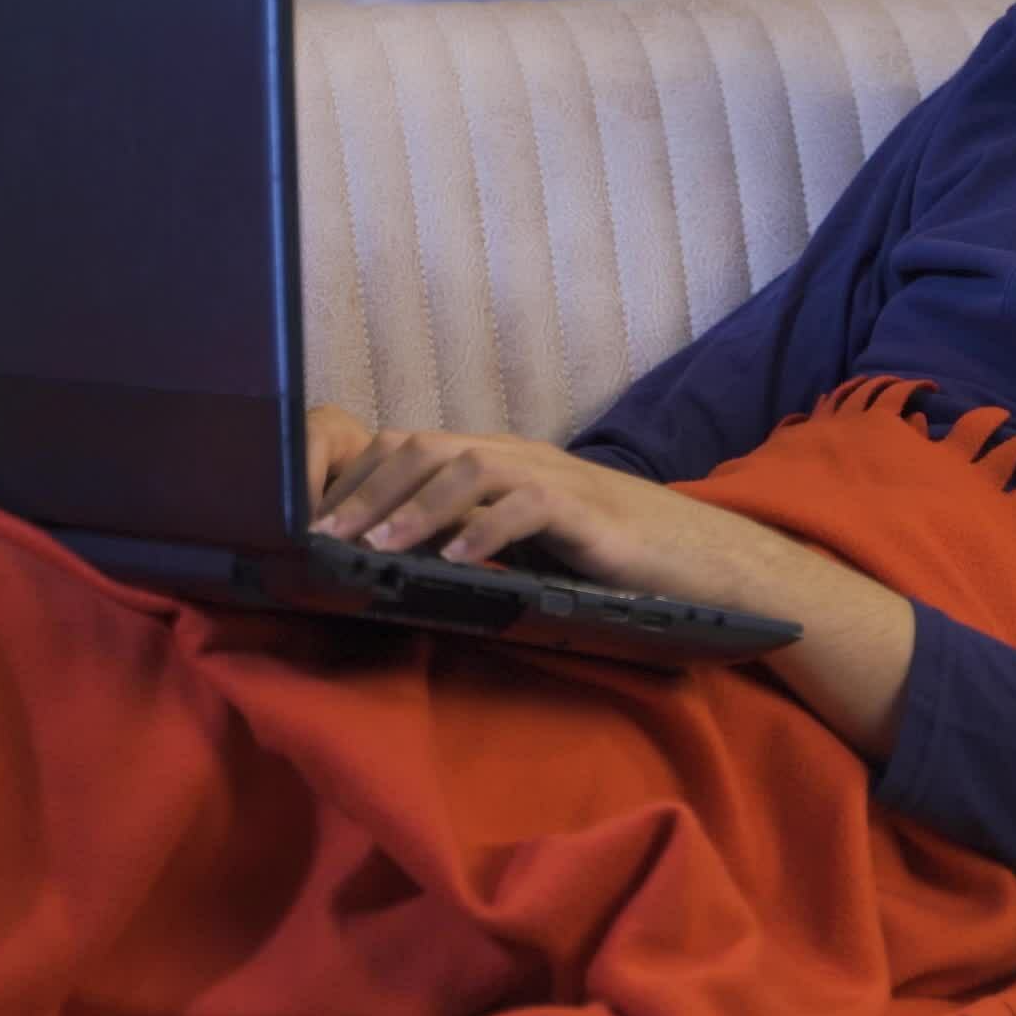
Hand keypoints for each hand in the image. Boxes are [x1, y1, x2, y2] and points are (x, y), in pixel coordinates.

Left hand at [301, 410, 920, 758]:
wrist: (704, 560)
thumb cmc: (608, 561)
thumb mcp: (525, 546)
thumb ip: (470, 539)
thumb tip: (396, 567)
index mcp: (498, 459)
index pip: (410, 449)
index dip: (357, 481)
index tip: (312, 524)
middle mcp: (519, 456)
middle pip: (424, 449)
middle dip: (367, 493)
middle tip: (323, 539)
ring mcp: (554, 479)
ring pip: (466, 468)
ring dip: (412, 509)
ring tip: (371, 549)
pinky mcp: (588, 513)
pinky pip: (527, 508)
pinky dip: (484, 533)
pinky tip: (453, 563)